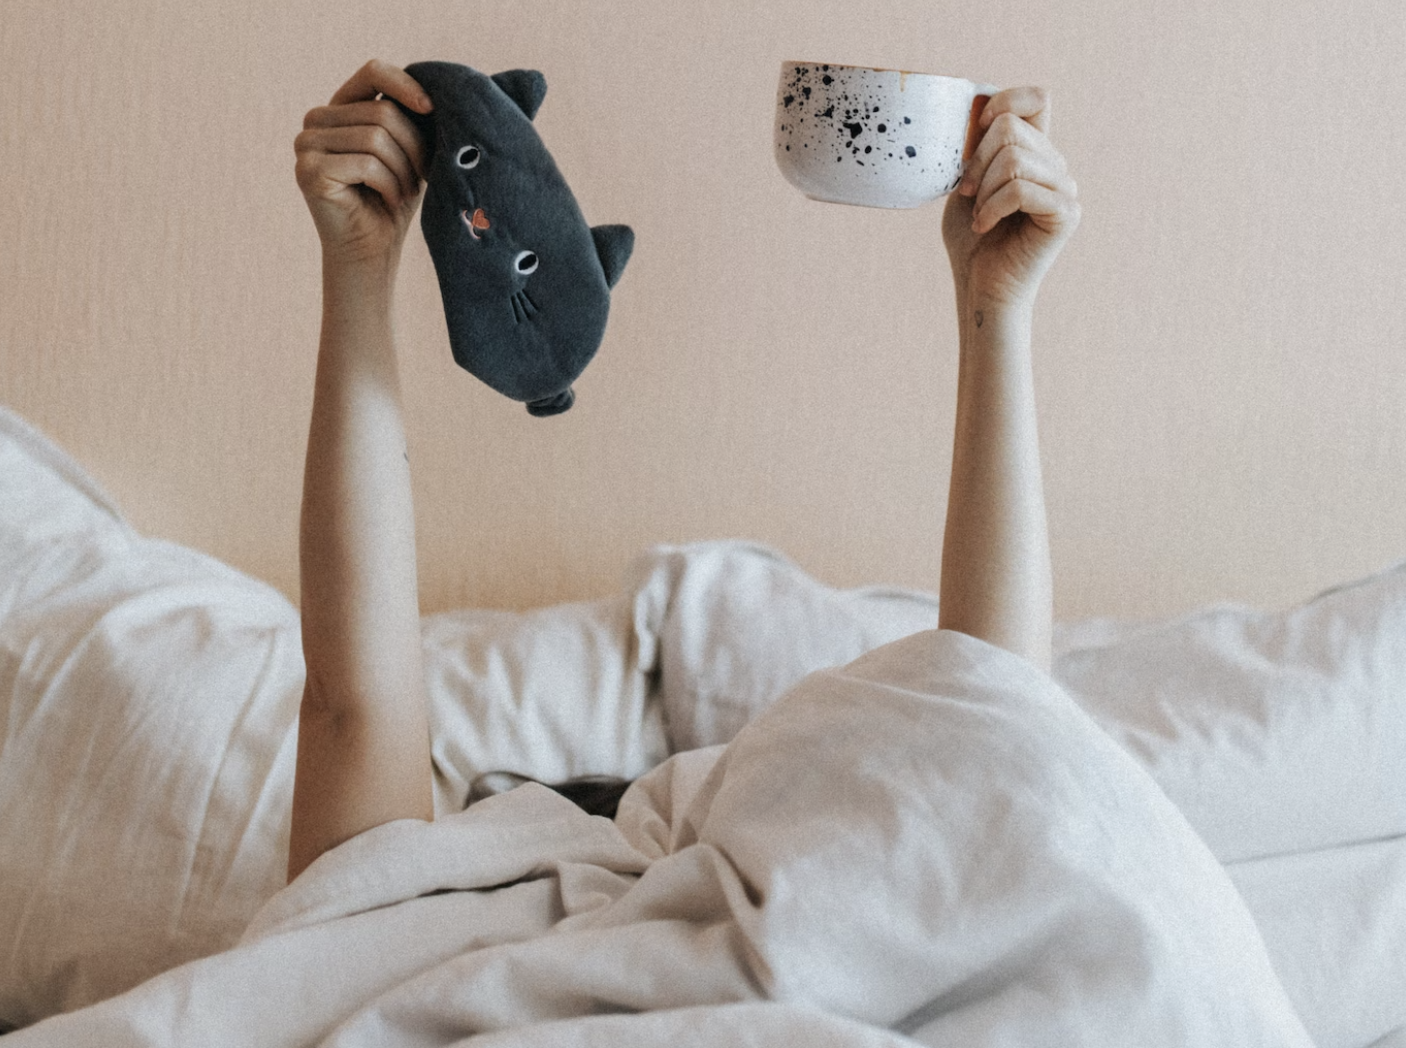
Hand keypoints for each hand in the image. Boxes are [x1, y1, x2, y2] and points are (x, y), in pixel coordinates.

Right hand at [294, 60, 433, 268]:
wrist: (372, 252)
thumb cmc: (394, 201)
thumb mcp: (407, 152)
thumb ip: (410, 119)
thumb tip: (435, 94)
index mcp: (339, 107)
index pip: (373, 72)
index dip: (406, 84)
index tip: (432, 108)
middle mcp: (316, 120)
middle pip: (382, 112)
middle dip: (414, 148)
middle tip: (420, 179)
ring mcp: (306, 144)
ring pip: (376, 138)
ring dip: (403, 170)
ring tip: (405, 192)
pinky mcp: (308, 170)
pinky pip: (366, 164)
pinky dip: (390, 185)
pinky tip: (390, 201)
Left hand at [941, 87, 1079, 312]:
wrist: (980, 288)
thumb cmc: (972, 240)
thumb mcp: (966, 184)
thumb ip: (975, 149)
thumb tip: (973, 112)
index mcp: (1036, 153)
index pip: (1036, 98)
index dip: (1004, 101)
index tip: (975, 132)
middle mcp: (1056, 166)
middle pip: (1011, 128)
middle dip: (976, 162)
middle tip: (967, 196)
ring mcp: (1066, 189)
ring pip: (1014, 159)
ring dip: (984, 191)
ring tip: (979, 216)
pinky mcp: (1066, 214)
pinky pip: (1021, 190)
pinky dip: (993, 208)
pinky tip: (985, 227)